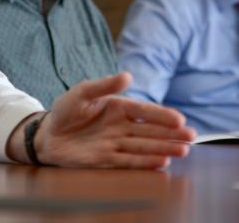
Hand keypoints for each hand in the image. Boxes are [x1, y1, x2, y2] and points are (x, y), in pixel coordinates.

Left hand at [18, 72, 195, 168]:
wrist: (47, 134)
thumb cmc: (65, 109)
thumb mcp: (82, 92)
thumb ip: (104, 84)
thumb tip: (128, 76)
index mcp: (118, 107)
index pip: (145, 111)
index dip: (163, 115)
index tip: (179, 120)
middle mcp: (121, 126)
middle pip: (150, 131)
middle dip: (171, 134)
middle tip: (191, 137)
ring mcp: (115, 143)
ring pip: (144, 147)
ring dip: (163, 149)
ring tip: (182, 151)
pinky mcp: (107, 159)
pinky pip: (129, 161)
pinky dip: (145, 162)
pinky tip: (162, 163)